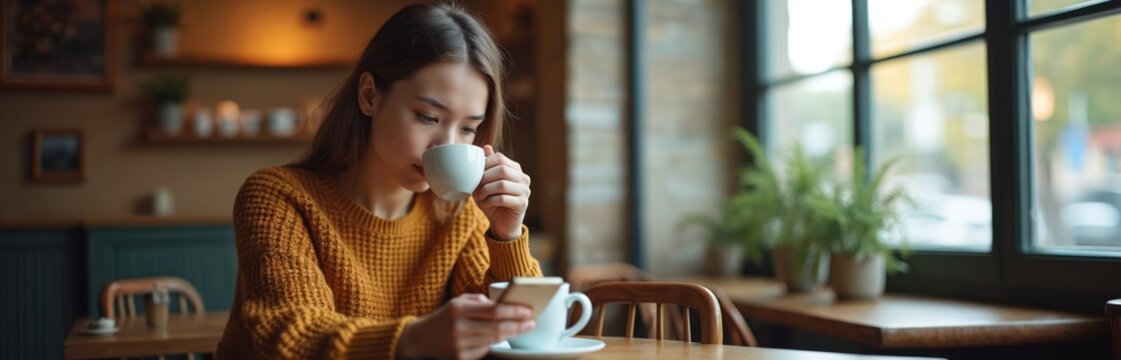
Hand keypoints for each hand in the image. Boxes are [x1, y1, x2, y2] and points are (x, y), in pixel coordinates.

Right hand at [396, 293, 533, 359]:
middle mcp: (458, 328)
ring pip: (493, 340)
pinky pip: (484, 350)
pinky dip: (494, 343)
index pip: (493, 311)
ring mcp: (459, 345)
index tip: (527, 311)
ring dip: (511, 334)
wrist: (421, 338)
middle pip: (496, 328)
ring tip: (523, 328)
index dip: (513, 311)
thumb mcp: (458, 302)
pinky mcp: (460, 358)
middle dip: (517, 325)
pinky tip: (501, 337)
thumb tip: (504, 303)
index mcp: (458, 309)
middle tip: (531, 322)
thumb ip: (480, 301)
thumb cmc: (445, 316)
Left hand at [473, 145, 531, 240]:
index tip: (475, 174)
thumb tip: (485, 147)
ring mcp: (525, 191)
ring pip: (502, 184)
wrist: (501, 224)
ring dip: (486, 190)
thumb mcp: (485, 183)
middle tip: (475, 187)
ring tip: (478, 196)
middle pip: (502, 170)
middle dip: (484, 178)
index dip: (484, 164)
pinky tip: (485, 203)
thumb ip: (486, 167)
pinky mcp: (523, 204)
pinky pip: (504, 198)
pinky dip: (491, 200)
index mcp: (515, 169)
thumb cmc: (492, 201)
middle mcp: (523, 178)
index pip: (500, 158)